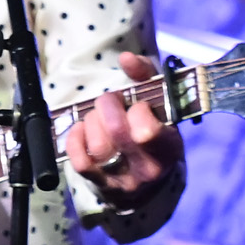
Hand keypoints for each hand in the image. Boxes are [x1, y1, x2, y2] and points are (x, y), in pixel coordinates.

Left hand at [65, 48, 182, 230]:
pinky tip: (82, 130)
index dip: (136, 109)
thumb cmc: (155, 131)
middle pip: (117, 132)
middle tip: (110, 101)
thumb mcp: (160, 103)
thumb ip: (146, 76)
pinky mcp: (102, 186)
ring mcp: (124, 180)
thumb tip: (126, 58)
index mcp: (169, 147)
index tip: (137, 104)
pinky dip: (76, 140)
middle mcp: (149, 168)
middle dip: (107, 106)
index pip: (146, 131)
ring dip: (92, 122)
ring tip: (98, 118)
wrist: (149, 180)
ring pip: (98, 147)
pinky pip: (81, 163)